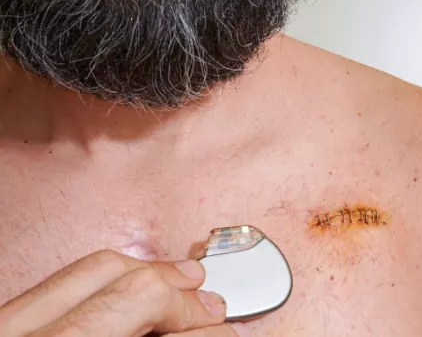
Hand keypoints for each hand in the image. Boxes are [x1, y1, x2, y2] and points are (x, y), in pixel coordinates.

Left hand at [0, 250, 239, 336]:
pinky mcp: (4, 321)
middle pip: (131, 288)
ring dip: (151, 272)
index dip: (200, 327)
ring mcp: (12, 329)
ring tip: (184, 280)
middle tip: (209, 309)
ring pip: (97, 269)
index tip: (222, 332)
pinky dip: (112, 274)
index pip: (154, 325)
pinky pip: (66, 278)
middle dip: (182, 296)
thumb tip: (197, 336)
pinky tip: (135, 280)